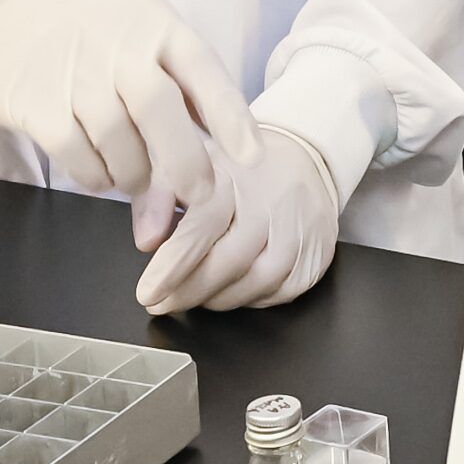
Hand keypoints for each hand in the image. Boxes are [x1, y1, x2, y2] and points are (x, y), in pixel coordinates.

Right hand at [0, 0, 260, 240]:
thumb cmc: (84, 40)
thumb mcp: (136, 37)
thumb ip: (177, 86)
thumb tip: (218, 148)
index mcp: (151, 21)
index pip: (201, 67)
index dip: (230, 115)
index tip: (252, 156)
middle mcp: (115, 42)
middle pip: (160, 108)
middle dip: (186, 160)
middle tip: (200, 193)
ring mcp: (72, 72)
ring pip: (120, 142)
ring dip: (135, 173)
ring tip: (134, 174)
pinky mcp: (35, 104)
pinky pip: (80, 158)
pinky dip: (97, 177)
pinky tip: (99, 172)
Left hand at [135, 123, 343, 310]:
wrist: (302, 161)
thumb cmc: (238, 170)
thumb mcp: (191, 166)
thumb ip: (161, 196)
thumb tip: (146, 241)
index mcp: (236, 174)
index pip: (204, 224)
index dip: (173, 264)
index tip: (147, 291)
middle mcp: (273, 201)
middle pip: (229, 261)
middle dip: (189, 291)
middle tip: (161, 303)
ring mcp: (300, 230)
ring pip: (255, 284)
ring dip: (217, 298)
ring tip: (192, 295)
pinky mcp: (317, 255)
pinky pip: (279, 294)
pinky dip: (249, 300)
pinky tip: (231, 290)